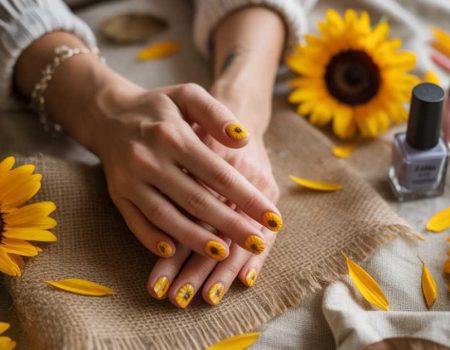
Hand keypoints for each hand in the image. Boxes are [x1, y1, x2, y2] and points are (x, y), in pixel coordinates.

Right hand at [92, 81, 282, 261]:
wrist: (109, 114)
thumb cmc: (158, 106)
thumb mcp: (188, 95)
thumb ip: (217, 114)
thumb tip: (244, 139)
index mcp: (172, 135)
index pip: (219, 173)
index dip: (247, 198)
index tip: (273, 218)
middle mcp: (149, 159)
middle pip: (196, 200)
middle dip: (230, 225)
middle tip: (257, 243)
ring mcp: (130, 180)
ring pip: (165, 216)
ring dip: (195, 239)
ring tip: (224, 254)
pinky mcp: (117, 194)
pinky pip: (134, 222)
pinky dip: (152, 239)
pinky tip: (174, 252)